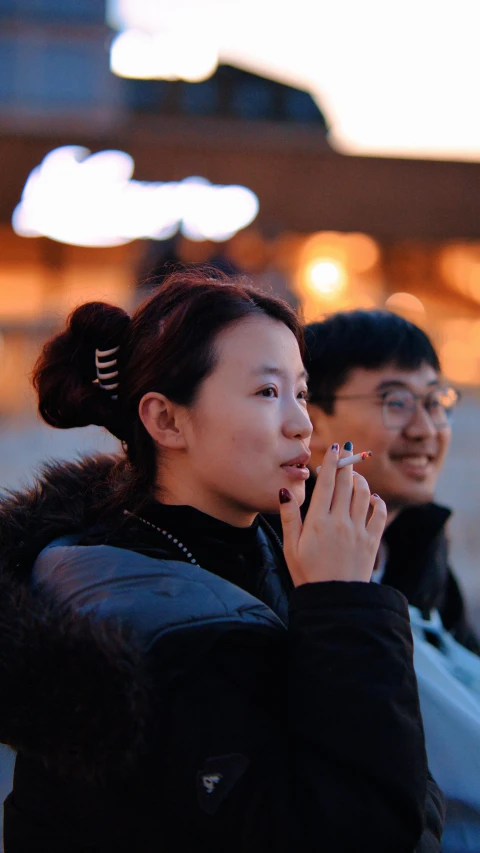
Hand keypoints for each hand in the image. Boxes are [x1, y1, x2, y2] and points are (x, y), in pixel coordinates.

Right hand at [279, 443, 385, 585]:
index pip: (325, 484)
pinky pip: (379, 514)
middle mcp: (340, 521)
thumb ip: (289, 517)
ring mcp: (358, 530)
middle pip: (345, 484)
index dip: (331, 463)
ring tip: (355, 475)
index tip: (335, 448)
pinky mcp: (371, 541)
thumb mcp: (290, 547)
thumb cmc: (307, 574)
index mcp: (318, 521)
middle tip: (348, 450)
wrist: (334, 601)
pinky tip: (373, 498)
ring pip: (363, 494)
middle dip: (346, 464)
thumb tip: (285, 492)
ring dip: (360, 480)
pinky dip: (378, 502)